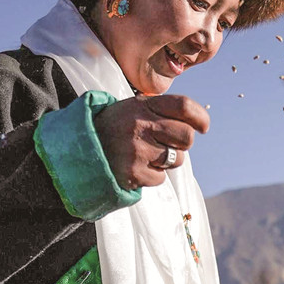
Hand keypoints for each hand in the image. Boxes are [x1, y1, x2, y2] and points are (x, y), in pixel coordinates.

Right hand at [94, 95, 209, 188]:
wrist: (79, 149)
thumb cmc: (115, 127)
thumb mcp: (134, 108)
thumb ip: (162, 111)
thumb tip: (197, 125)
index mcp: (143, 105)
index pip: (183, 106)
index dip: (200, 117)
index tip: (203, 126)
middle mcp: (141, 125)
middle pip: (187, 137)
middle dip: (183, 144)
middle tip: (168, 143)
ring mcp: (138, 150)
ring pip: (177, 160)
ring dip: (167, 161)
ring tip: (145, 154)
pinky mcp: (134, 173)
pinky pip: (160, 178)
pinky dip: (152, 175)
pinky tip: (135, 166)